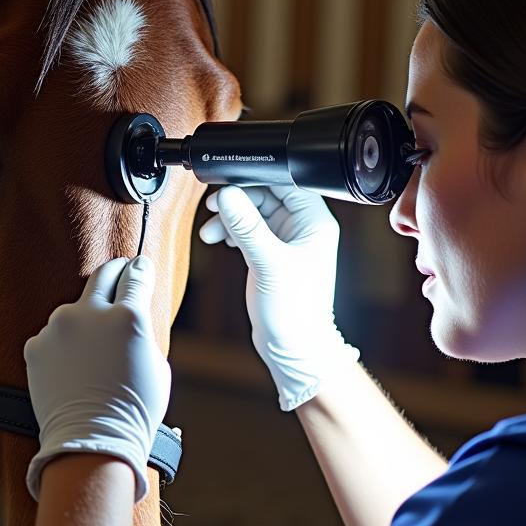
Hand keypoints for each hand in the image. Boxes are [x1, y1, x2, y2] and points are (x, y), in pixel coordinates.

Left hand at [23, 256, 170, 500]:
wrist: (91, 442)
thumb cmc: (134, 409)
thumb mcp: (157, 364)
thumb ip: (142, 330)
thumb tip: (134, 314)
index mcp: (129, 316)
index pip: (136, 275)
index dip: (141, 269)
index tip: (140, 267)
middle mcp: (90, 314)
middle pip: (103, 275)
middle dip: (115, 273)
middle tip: (121, 275)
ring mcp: (59, 328)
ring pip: (75, 310)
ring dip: (85, 320)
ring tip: (93, 351)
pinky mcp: (36, 346)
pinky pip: (53, 336)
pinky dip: (63, 345)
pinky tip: (72, 368)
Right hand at [199, 184, 358, 409]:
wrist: (293, 347)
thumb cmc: (295, 311)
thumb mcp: (268, 262)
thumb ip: (247, 226)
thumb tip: (228, 195)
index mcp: (314, 222)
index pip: (287, 183)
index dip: (258, 177)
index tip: (230, 179)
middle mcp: (302, 228)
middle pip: (266, 195)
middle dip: (237, 200)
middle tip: (214, 207)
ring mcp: (287, 241)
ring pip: (253, 213)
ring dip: (230, 217)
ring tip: (211, 231)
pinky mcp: (271, 254)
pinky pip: (249, 230)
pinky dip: (232, 231)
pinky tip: (220, 239)